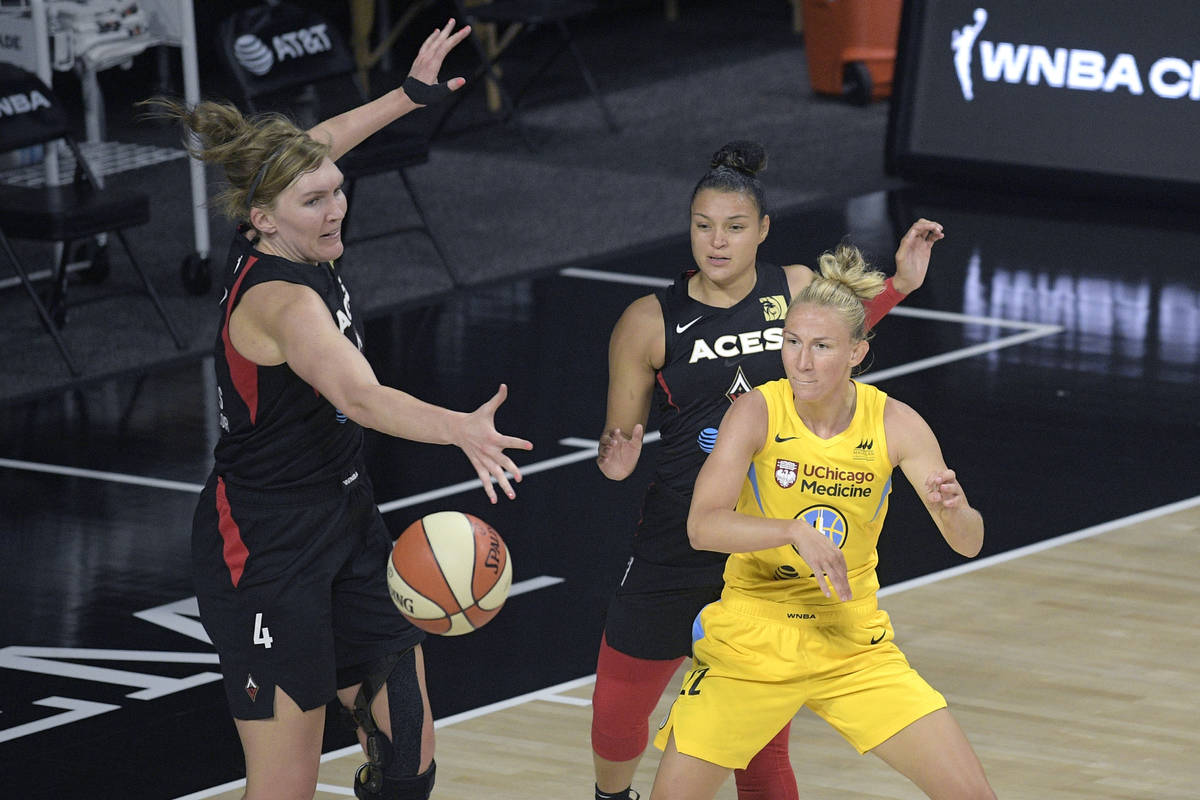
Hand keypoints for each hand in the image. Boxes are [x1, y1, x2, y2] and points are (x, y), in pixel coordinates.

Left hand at [407, 18, 470, 92]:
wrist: (406, 96)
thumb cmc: (422, 96)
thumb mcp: (438, 93)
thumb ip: (450, 86)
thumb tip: (463, 80)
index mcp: (433, 64)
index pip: (447, 46)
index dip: (457, 37)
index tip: (466, 30)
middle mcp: (427, 57)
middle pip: (440, 40)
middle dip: (449, 30)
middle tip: (455, 21)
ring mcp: (422, 57)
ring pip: (433, 40)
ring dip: (442, 31)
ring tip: (448, 24)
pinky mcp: (419, 59)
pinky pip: (426, 44)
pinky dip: (432, 37)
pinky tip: (435, 33)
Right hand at [458, 384, 532, 502]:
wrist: (456, 430)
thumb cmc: (475, 419)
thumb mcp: (486, 409)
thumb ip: (498, 398)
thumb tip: (504, 385)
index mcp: (493, 437)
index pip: (509, 441)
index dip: (520, 443)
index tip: (530, 446)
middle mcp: (489, 451)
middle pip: (502, 462)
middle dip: (511, 470)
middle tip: (520, 477)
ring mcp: (483, 460)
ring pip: (494, 475)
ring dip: (503, 485)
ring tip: (512, 495)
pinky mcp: (478, 466)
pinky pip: (484, 480)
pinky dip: (489, 490)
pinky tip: (496, 500)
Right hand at [596, 423, 643, 480]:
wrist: (625, 470)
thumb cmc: (629, 456)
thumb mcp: (635, 446)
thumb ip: (637, 436)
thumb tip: (639, 425)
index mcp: (615, 439)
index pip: (612, 433)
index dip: (614, 432)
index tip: (618, 430)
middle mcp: (608, 445)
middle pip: (604, 440)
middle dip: (608, 440)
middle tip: (615, 442)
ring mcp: (604, 454)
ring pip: (602, 450)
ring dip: (606, 450)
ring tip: (610, 450)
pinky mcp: (602, 462)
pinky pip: (600, 460)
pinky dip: (602, 460)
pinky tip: (606, 459)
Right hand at [791, 523, 850, 600]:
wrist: (803, 533)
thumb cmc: (815, 539)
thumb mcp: (829, 546)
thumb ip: (835, 556)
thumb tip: (838, 566)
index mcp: (838, 553)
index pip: (844, 571)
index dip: (847, 582)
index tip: (848, 590)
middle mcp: (833, 558)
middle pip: (841, 576)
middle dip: (846, 589)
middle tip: (848, 598)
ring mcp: (824, 561)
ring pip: (834, 578)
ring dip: (839, 590)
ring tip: (842, 598)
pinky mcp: (814, 563)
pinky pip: (820, 577)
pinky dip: (825, 587)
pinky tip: (828, 594)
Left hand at [892, 218, 943, 294]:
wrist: (909, 280)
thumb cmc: (903, 270)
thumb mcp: (901, 257)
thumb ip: (905, 245)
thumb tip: (912, 233)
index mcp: (907, 240)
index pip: (916, 227)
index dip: (925, 225)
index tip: (933, 227)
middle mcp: (913, 240)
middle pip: (922, 225)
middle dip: (930, 224)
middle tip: (938, 228)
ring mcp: (920, 244)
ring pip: (927, 230)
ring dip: (934, 227)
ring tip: (940, 231)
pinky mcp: (925, 248)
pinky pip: (932, 238)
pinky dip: (937, 235)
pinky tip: (941, 235)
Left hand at [924, 468, 966, 509]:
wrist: (952, 514)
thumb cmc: (939, 503)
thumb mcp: (931, 498)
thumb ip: (931, 495)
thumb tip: (937, 496)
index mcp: (943, 481)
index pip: (939, 474)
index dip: (933, 476)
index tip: (928, 484)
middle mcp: (951, 484)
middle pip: (950, 474)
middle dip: (943, 475)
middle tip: (937, 480)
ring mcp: (957, 493)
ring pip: (955, 487)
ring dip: (948, 487)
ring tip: (942, 488)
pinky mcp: (960, 502)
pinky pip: (958, 500)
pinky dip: (951, 502)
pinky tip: (945, 503)